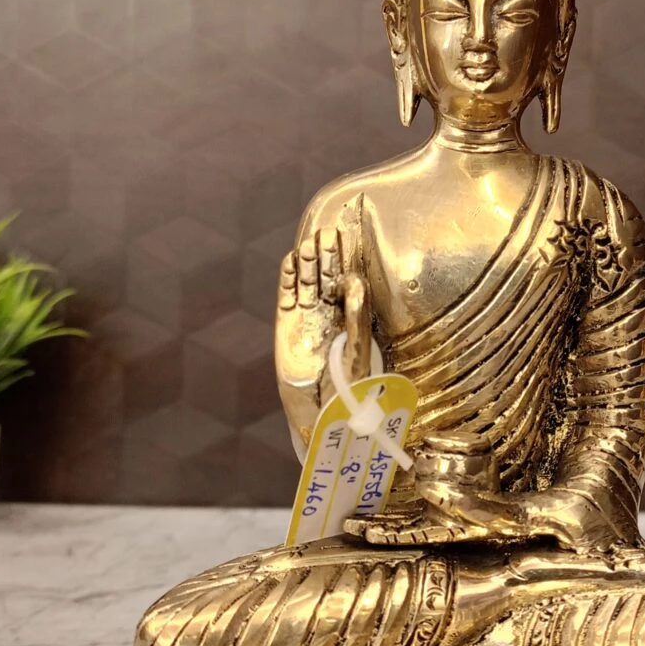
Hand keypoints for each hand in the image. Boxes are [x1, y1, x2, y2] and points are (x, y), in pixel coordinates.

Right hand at [276, 223, 370, 446]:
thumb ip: (356, 316)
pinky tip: (291, 261)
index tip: (349, 239)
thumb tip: (357, 282)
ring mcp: (307, 318)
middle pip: (328, 277)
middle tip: (329, 232)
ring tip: (309, 240)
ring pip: (308, 283)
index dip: (347, 262)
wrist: (321, 413)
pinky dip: (288, 279)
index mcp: (350, 318)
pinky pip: (287, 296)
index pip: (348, 283)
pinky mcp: (287, 325)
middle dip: (328, 256)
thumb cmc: (347, 387)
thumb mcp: (357, 350)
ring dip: (309, 263)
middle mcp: (329, 314)